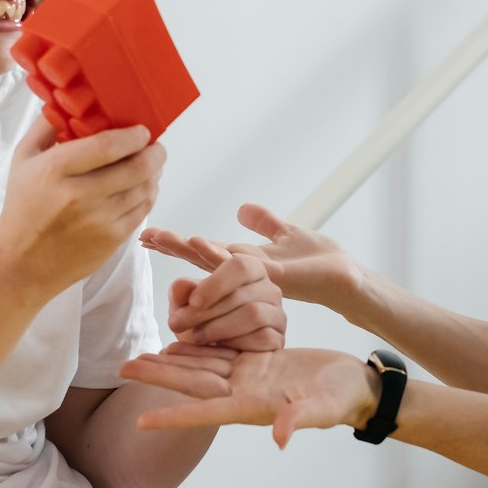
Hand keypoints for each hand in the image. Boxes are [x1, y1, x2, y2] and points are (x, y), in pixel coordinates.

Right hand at [0, 118, 164, 300]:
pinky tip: (143, 187)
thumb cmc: (23, 207)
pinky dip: (149, 195)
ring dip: (154, 173)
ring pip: (145, 189)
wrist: (21, 262)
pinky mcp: (111, 240)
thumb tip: (68, 100)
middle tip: (155, 146)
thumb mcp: (23, 160)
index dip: (134, 136)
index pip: (108, 145)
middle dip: (155, 153)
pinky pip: (143, 210)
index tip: (142, 130)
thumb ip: (47, 127)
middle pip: (136, 167)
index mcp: (55, 170)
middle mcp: (79, 195)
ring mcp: (99, 220)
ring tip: (151, 164)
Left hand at [120, 345, 379, 447]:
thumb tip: (280, 438)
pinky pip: (220, 352)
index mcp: (254, 405)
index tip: (140, 420)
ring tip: (138, 356)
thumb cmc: (343, 398)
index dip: (174, 416)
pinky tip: (176, 339)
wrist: (356, 384)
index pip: (206, 411)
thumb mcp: (323, 408)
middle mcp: (245, 392)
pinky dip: (197, 347)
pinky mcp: (257, 361)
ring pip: (202, 366)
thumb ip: (300, 420)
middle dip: (159, 377)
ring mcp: (250, 376)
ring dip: (171, 361)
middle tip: (122, 369)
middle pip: (194, 383)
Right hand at [141, 203, 362, 314]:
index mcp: (244, 261)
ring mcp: (255, 276)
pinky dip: (216, 255)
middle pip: (200, 259)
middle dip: (171, 247)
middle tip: (141, 235)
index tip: (150, 233)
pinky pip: (239, 266)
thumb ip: (264, 222)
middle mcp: (244, 272)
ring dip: (185, 249)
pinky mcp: (271, 277)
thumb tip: (242, 207)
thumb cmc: (319, 262)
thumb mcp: (287, 233)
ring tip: (157, 236)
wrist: (346, 279)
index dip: (177, 244)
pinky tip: (197, 243)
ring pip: (212, 263)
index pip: (203, 251)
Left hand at [167, 251, 285, 350]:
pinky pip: (263, 338)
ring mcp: (277, 314)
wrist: (211, 351)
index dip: (215, 283)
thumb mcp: (184, 305)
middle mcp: (269, 288)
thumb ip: (181, 293)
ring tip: (196, 337)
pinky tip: (219, 347)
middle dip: (205, 312)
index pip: (239, 266)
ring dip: (219, 328)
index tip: (192, 302)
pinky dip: (236, 343)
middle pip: (242, 295)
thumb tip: (182, 284)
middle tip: (177, 324)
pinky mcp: (278, 338)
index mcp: (249, 269)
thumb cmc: (199, 320)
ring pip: (253, 315)